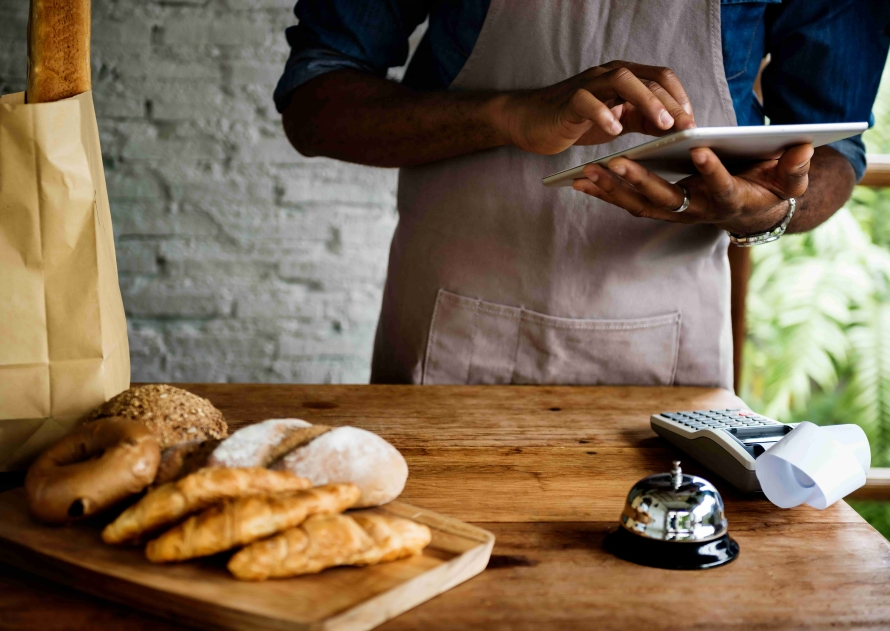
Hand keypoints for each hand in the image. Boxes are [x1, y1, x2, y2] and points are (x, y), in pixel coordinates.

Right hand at [494, 61, 696, 154]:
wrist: (531, 121)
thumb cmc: (576, 121)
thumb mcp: (617, 120)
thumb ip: (643, 120)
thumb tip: (678, 126)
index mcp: (623, 78)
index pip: (659, 77)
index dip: (679, 96)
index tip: (692, 121)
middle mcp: (607, 75)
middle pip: (646, 77)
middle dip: (670, 101)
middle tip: (685, 125)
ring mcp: (588, 85)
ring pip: (622, 80)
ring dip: (646, 101)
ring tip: (661, 125)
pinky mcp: (568, 101)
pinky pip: (587, 101)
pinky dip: (604, 114)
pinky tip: (615, 130)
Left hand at [572, 144, 814, 233]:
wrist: (753, 213)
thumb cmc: (771, 188)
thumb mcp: (789, 179)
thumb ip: (794, 167)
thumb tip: (804, 147)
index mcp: (731, 200)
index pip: (722, 186)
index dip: (713, 171)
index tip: (701, 149)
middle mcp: (699, 211)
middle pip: (667, 199)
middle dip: (640, 181)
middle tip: (617, 162)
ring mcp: (677, 213)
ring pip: (640, 204)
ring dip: (612, 190)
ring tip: (586, 172)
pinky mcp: (661, 210)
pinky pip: (628, 204)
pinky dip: (605, 194)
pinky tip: (581, 181)